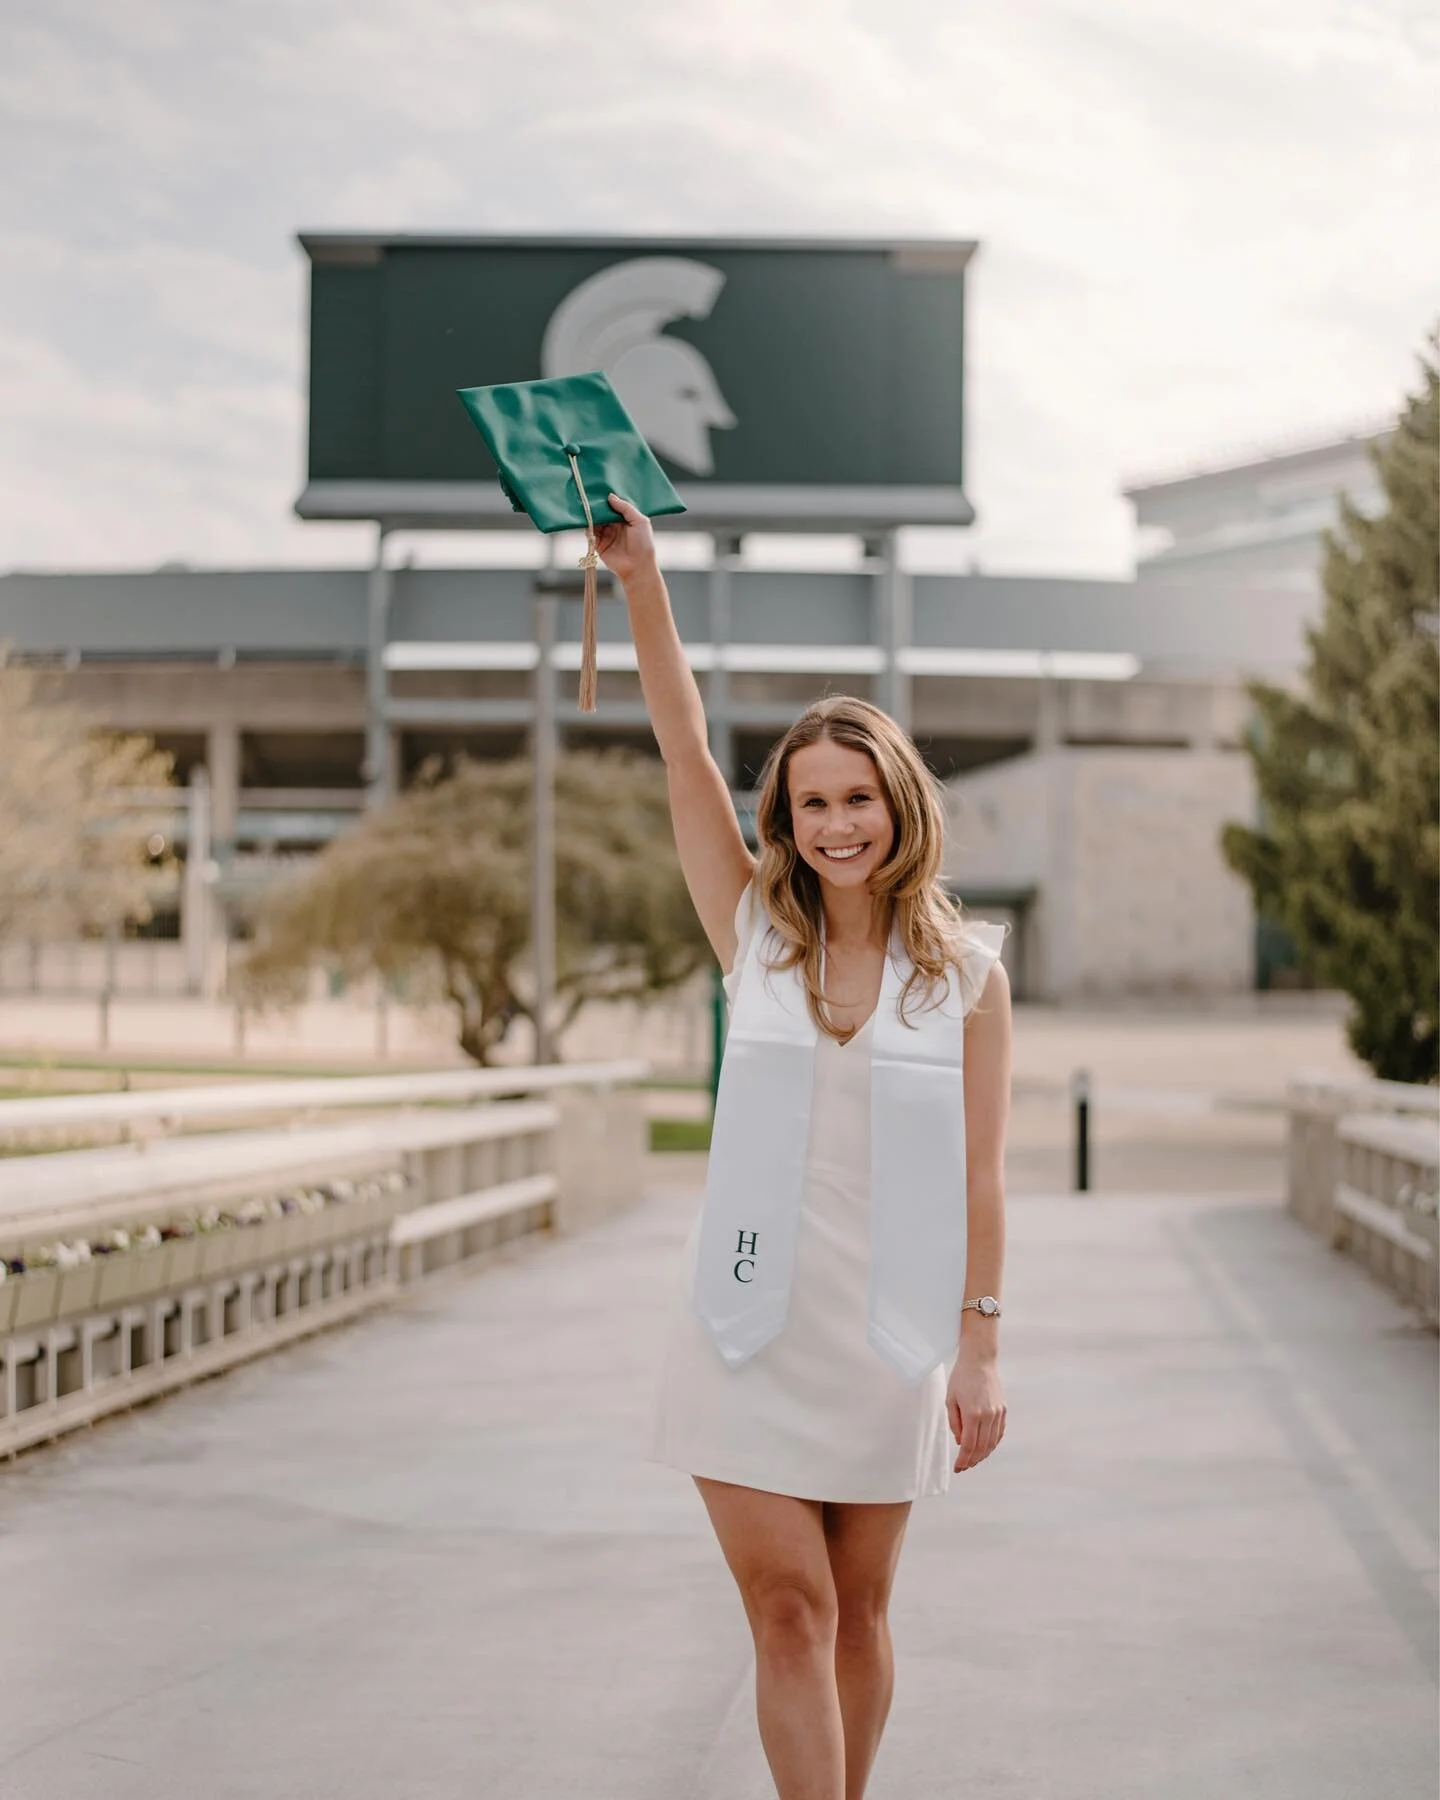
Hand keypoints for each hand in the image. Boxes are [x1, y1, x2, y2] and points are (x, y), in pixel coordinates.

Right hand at [594, 493, 657, 585]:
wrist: (637, 567)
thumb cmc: (644, 545)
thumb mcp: (640, 521)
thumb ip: (626, 508)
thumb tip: (610, 497)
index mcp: (626, 519)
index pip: (614, 506)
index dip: (607, 499)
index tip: (599, 490)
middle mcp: (615, 526)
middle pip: (602, 512)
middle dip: (597, 506)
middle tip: (589, 496)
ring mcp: (606, 535)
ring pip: (595, 521)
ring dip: (590, 515)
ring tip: (585, 506)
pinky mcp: (598, 544)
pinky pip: (590, 533)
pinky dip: (587, 526)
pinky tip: (586, 520)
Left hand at [947, 1349, 1005, 1473]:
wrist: (979, 1360)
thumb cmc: (961, 1377)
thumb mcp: (950, 1399)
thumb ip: (955, 1423)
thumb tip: (961, 1441)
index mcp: (973, 1414)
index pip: (969, 1446)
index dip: (963, 1460)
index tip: (958, 1468)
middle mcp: (988, 1416)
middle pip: (982, 1448)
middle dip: (972, 1460)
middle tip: (964, 1466)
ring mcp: (997, 1413)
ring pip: (992, 1442)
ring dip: (983, 1454)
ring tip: (973, 1460)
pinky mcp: (1003, 1409)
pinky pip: (999, 1433)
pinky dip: (992, 1443)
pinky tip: (985, 1447)